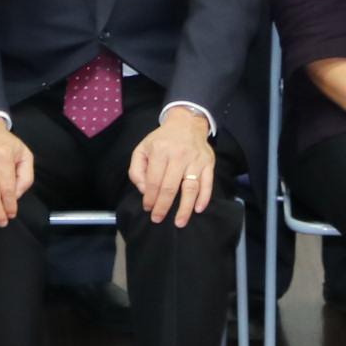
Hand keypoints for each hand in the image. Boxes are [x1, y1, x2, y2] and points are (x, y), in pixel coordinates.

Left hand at [129, 107, 218, 227]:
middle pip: (170, 187)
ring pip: (190, 188)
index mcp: (160, 150)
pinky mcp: (208, 163)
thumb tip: (144, 190)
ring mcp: (195, 160)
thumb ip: (136, 169)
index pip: (153, 180)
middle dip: (163, 206)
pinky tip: (198, 209)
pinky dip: (204, 198)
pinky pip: (207, 183)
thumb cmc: (162, 140)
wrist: (187, 123)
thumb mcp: (142, 148)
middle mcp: (178, 155)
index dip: (149, 197)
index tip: (148, 208)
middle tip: (157, 219)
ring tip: (179, 222)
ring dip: (185, 208)